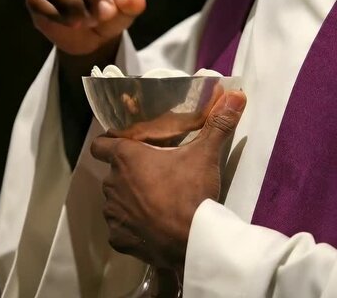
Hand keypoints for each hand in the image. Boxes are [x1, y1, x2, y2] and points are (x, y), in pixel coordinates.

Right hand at [26, 0, 145, 54]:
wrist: (92, 34)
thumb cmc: (111, 9)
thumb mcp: (127, 7)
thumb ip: (132, 2)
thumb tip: (134, 1)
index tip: (124, 1)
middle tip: (106, 14)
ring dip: (74, 5)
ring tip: (90, 21)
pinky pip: (39, 1)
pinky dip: (57, 16)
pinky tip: (72, 24)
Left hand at [90, 91, 246, 269]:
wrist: (192, 241)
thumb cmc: (191, 192)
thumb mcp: (206, 155)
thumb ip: (218, 124)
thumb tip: (236, 94)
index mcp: (125, 158)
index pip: (100, 144)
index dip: (108, 143)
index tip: (124, 146)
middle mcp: (112, 184)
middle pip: (112, 174)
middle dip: (128, 174)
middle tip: (154, 175)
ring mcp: (113, 214)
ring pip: (115, 201)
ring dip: (129, 200)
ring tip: (155, 202)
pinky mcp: (118, 239)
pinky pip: (121, 229)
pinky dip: (132, 227)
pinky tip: (152, 227)